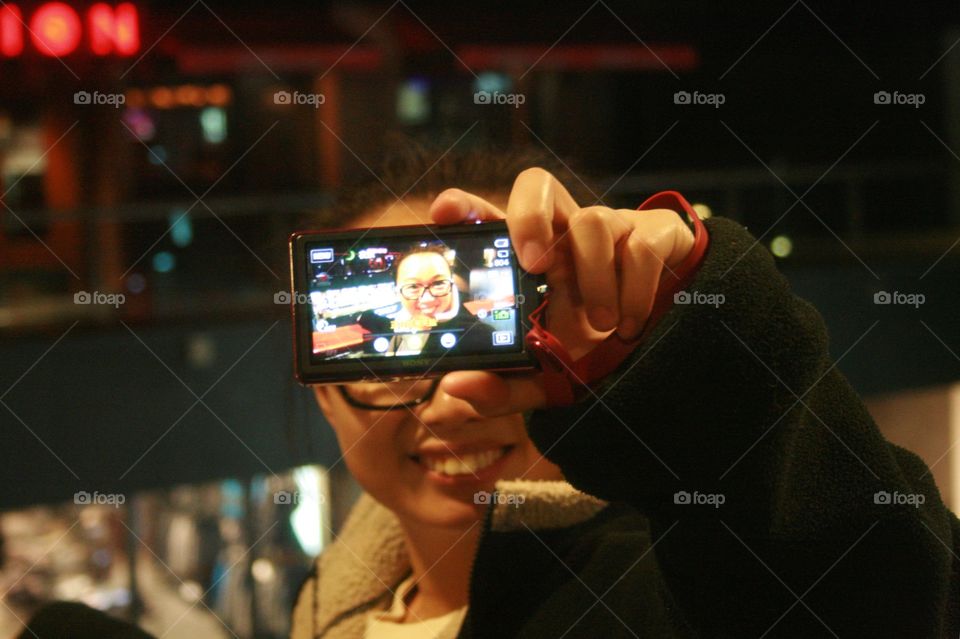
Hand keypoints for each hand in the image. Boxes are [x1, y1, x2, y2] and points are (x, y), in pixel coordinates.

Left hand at [428, 167, 694, 414]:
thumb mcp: (547, 380)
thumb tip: (456, 389)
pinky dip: (636, 291)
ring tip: (604, 325)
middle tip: (534, 263)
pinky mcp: (652, 235)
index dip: (468, 207)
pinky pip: (640, 246)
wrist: (670, 353)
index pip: (492, 220)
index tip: (446, 211)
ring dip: (595, 278)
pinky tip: (634, 323)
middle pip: (537, 185)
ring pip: (592, 219)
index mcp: (530, 263)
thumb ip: (503, 389)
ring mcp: (610, 229)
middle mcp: (565, 237)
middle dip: (528, 215)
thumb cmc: (597, 353)